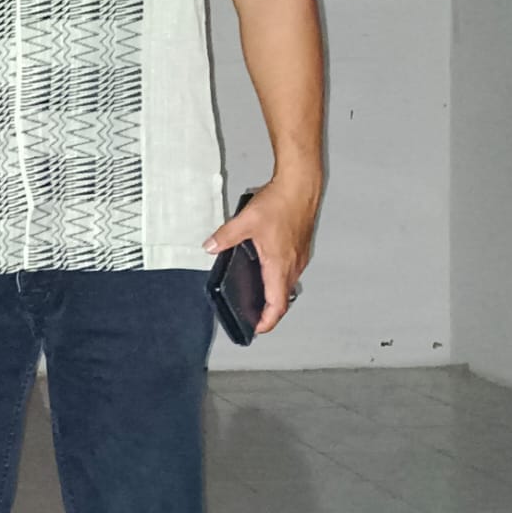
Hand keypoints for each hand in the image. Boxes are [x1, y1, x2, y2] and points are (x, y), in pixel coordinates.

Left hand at [203, 175, 320, 334]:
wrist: (301, 185)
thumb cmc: (281, 203)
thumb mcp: (245, 221)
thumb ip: (225, 237)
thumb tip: (210, 247)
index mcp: (280, 264)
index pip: (277, 304)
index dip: (268, 321)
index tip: (257, 328)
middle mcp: (293, 264)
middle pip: (283, 298)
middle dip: (270, 311)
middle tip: (255, 317)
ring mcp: (300, 256)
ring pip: (288, 284)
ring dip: (275, 294)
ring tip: (259, 297)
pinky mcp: (301, 246)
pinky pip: (291, 270)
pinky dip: (280, 277)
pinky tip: (267, 268)